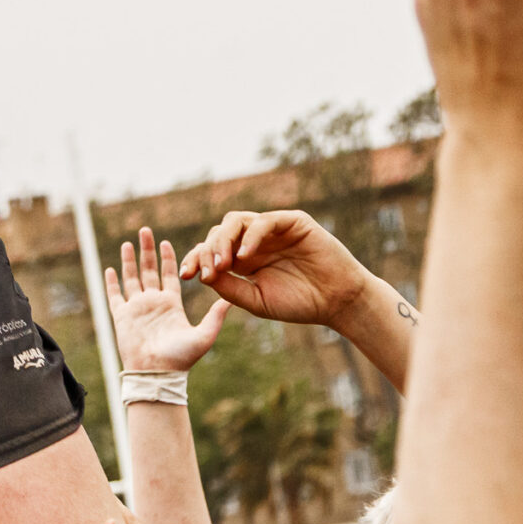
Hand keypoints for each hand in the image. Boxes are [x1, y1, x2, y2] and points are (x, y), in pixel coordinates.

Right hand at [104, 229, 230, 375]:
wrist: (158, 374)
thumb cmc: (182, 358)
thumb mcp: (204, 335)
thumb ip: (215, 316)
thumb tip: (231, 300)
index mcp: (171, 304)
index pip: (169, 274)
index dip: (167, 258)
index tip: (165, 241)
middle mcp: (153, 303)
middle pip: (148, 270)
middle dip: (147, 249)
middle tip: (145, 230)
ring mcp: (137, 309)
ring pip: (131, 278)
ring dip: (129, 260)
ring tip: (127, 242)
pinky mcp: (122, 316)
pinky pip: (115, 296)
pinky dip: (112, 283)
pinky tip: (110, 269)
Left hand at [180, 211, 369, 327]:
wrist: (337, 302)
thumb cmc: (299, 303)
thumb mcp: (256, 300)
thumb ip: (230, 288)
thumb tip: (202, 276)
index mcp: (243, 258)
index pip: (212, 250)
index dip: (197, 258)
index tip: (186, 275)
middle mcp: (254, 239)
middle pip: (218, 233)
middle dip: (207, 250)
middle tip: (206, 271)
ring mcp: (272, 228)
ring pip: (235, 221)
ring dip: (224, 240)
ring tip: (223, 263)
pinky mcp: (291, 221)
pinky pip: (264, 220)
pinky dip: (251, 235)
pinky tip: (245, 255)